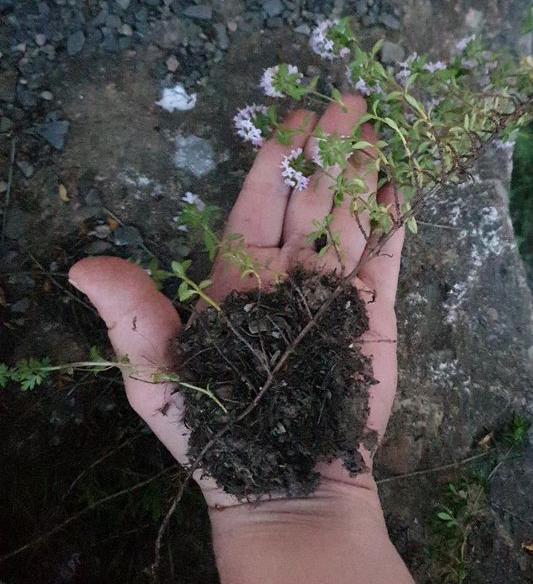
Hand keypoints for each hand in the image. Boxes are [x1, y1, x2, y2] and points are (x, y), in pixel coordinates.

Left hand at [68, 94, 403, 508]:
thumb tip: (80, 265)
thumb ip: (131, 315)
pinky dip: (394, 221)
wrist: (285, 485)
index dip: (276, 155)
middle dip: (329, 145)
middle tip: (349, 98)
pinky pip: (385, 255)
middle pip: (311, 193)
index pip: (258, 198)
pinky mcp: (373, 310)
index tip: (293, 115)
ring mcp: (333, 288)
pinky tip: (400, 187)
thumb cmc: (215, 432)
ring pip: (350, 214)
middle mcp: (287, 271)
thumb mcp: (157, 375)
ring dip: (363, 170)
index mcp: (238, 273)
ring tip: (376, 128)